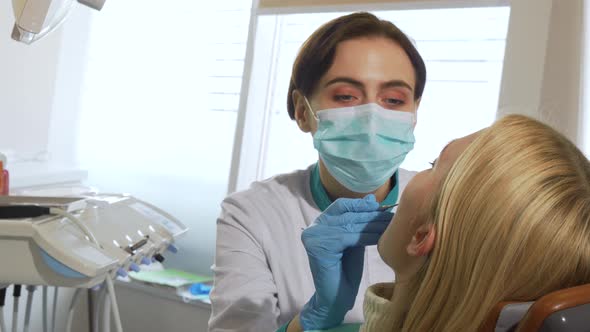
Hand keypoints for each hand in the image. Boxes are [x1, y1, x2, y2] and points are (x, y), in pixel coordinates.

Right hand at [299, 195, 392, 329]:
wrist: (334, 299)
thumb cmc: (345, 272)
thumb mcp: (354, 241)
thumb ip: (359, 222)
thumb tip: (371, 198)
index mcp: (319, 223)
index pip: (341, 205)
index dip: (362, 205)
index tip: (383, 208)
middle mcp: (313, 227)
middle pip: (347, 214)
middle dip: (371, 215)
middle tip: (391, 216)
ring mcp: (313, 236)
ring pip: (349, 225)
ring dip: (372, 225)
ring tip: (390, 225)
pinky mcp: (319, 247)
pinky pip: (348, 237)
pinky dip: (366, 236)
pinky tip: (380, 237)